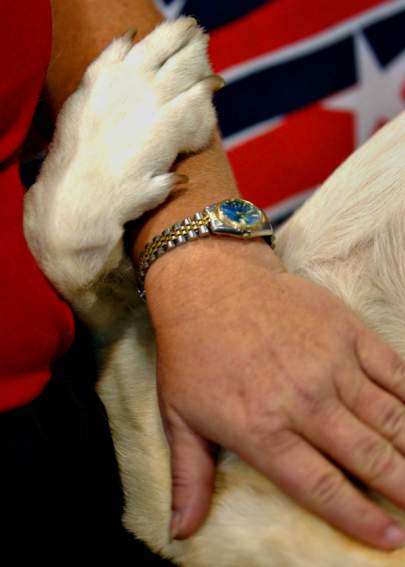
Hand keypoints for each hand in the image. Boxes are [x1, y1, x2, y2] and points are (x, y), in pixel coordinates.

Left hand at [146, 238, 404, 550]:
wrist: (209, 282)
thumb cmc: (191, 351)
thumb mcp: (178, 417)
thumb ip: (189, 478)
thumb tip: (181, 532)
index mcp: (263, 430)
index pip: (322, 487)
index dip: (360, 518)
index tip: (391, 539)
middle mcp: (304, 402)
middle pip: (367, 457)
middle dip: (401, 489)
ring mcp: (331, 363)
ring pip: (389, 417)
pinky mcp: (346, 331)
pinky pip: (393, 369)